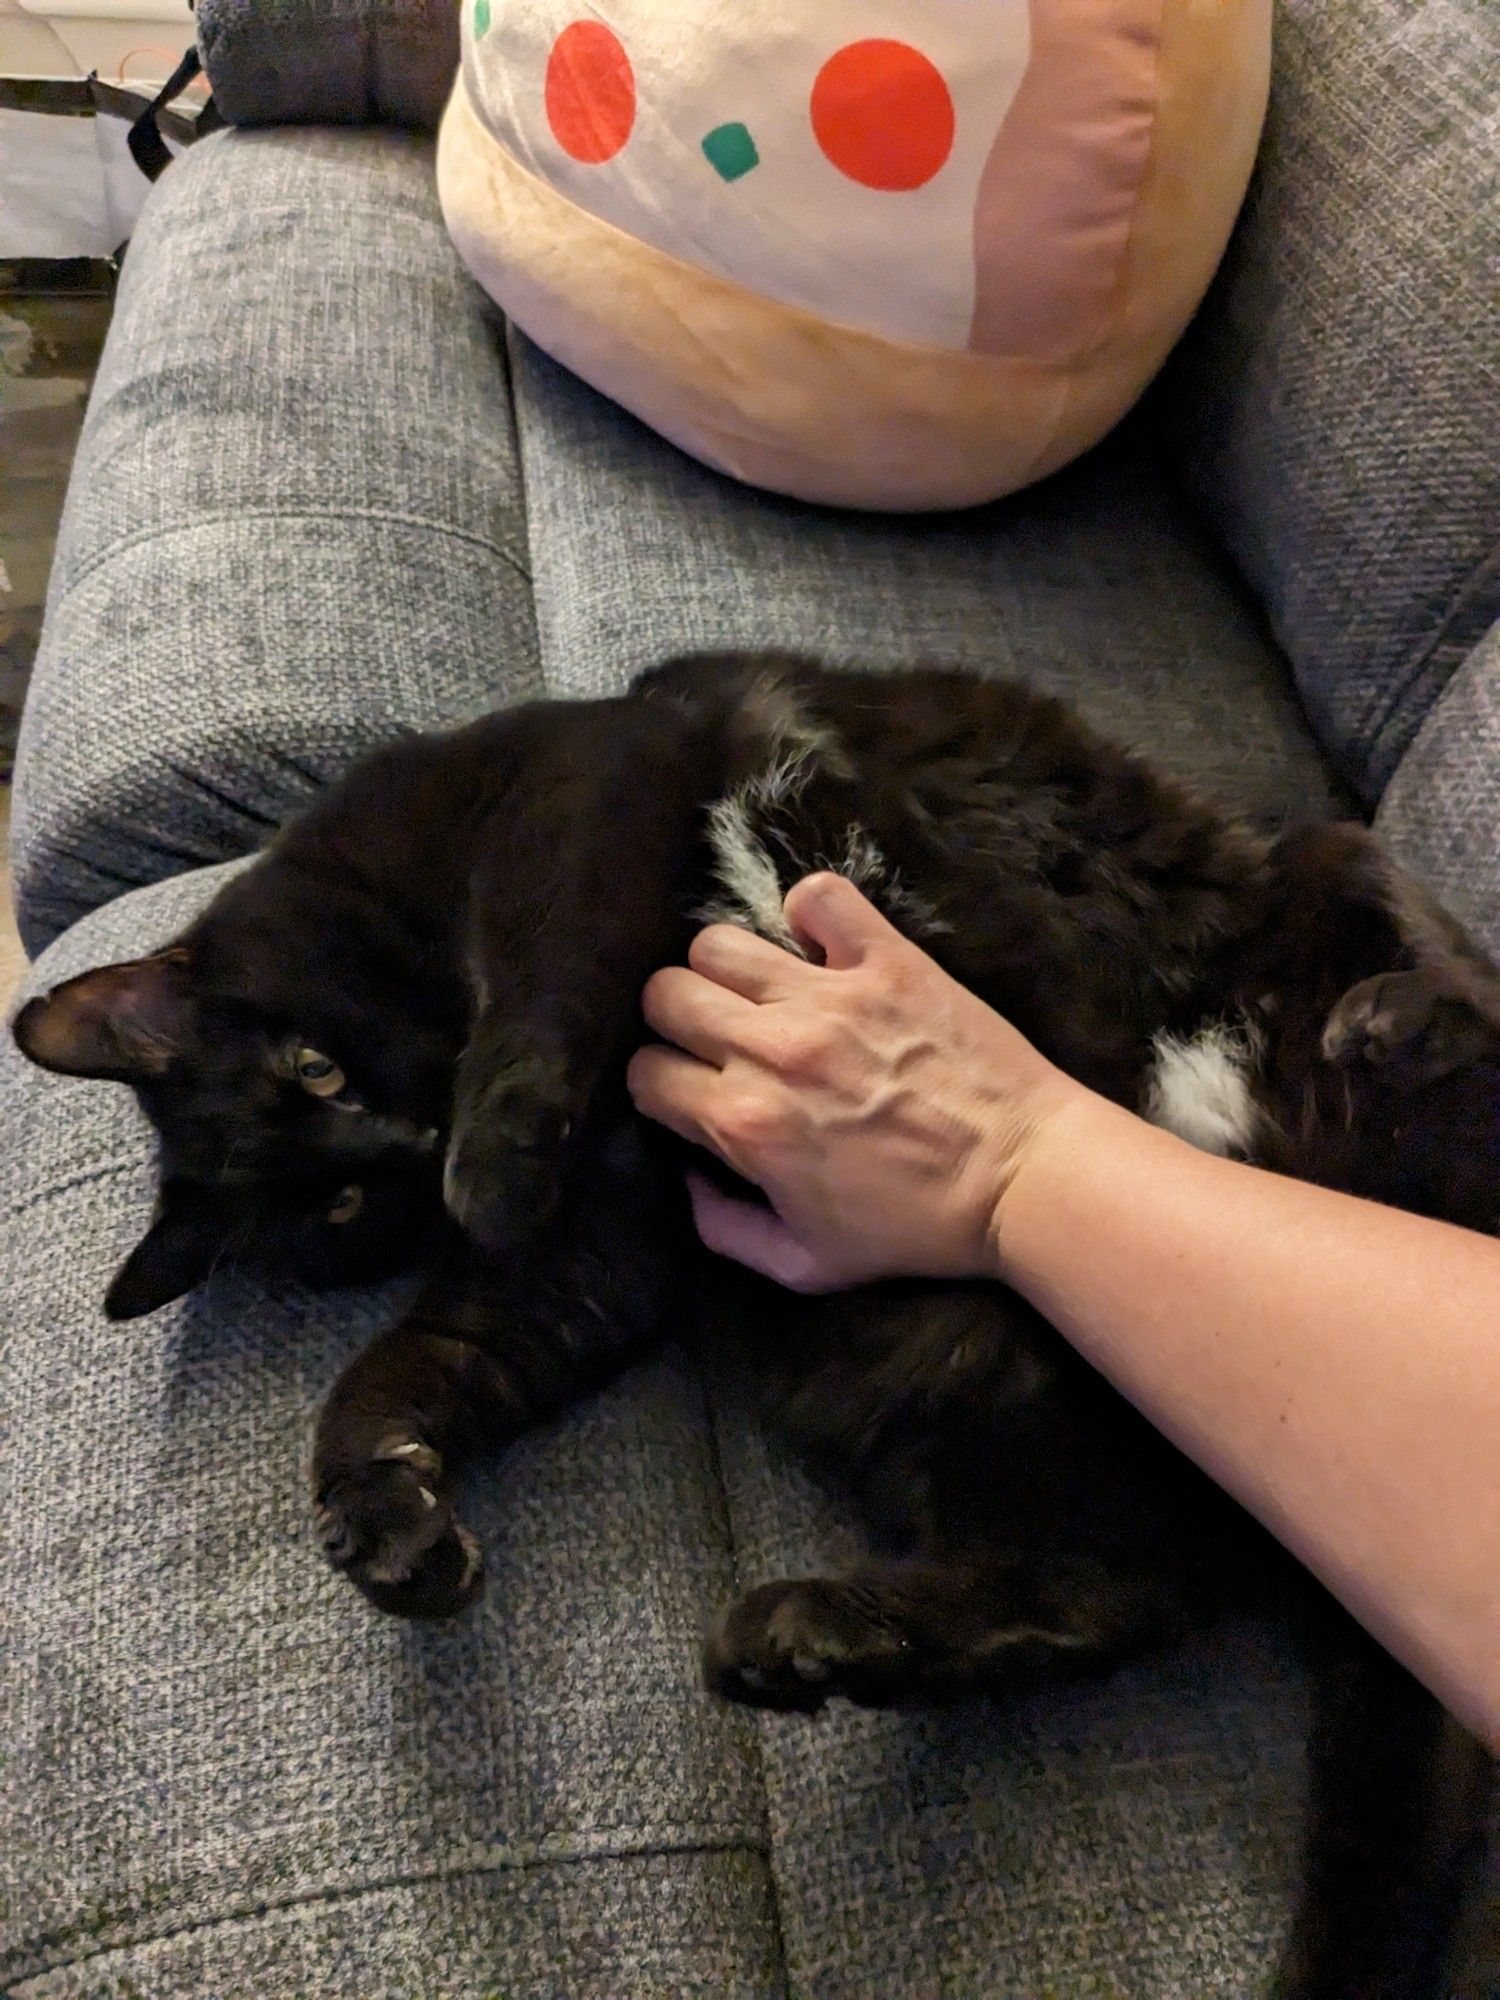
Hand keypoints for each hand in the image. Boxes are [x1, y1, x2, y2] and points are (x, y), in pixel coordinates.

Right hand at [626, 872, 1092, 1290]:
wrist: (1025, 1178)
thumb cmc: (919, 1228)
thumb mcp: (808, 1265)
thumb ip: (726, 1232)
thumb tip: (688, 1181)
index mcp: (746, 1123)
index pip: (647, 1074)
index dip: (661, 1087)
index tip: (692, 1094)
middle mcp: (773, 1050)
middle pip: (665, 994)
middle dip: (677, 1022)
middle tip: (719, 1042)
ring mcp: (830, 997)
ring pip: (716, 942)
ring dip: (726, 970)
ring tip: (763, 997)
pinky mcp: (887, 960)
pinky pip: (819, 898)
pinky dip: (808, 913)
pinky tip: (820, 949)